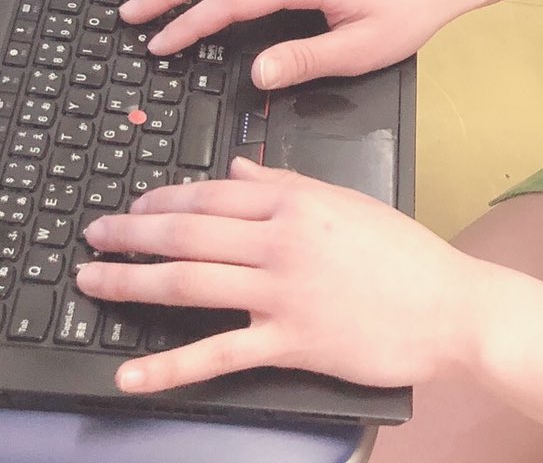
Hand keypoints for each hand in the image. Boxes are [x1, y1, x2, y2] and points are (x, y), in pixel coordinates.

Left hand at [74, 158, 493, 392]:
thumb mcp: (347, 202)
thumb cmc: (405, 255)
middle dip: (130, 234)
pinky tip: (129, 373)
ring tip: (92, 282)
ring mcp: (283, 291)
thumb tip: (239, 167)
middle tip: (92, 237)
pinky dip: (167, 366)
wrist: (450, 306)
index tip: (133, 209)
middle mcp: (281, 240)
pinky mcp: (290, 340)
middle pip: (187, 233)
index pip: (212, 194)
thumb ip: (288, 184)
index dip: (163, 201)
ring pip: (189, 282)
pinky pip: (216, 353)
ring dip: (131, 282)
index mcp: (296, 202)